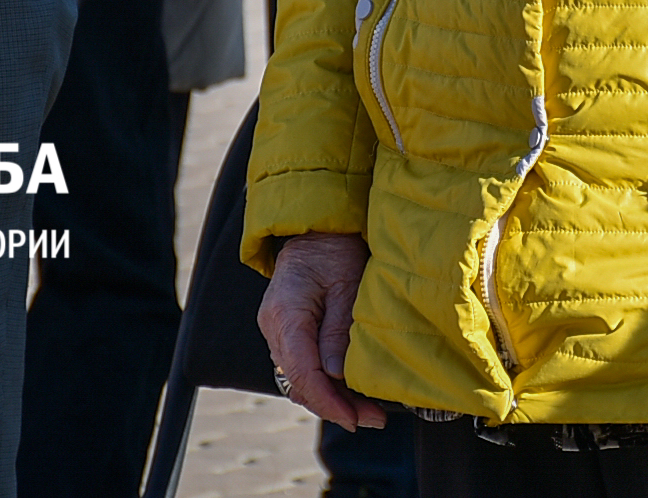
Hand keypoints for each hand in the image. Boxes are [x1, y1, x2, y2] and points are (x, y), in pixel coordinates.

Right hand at [261, 232, 384, 431]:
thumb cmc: (335, 249)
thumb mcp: (345, 285)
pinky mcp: (288, 332)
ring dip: (332, 398)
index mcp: (285, 314)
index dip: (328, 401)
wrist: (317, 228)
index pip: (303, 371)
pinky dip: (325, 383)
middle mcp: (274, 327)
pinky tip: (349, 392)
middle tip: (373, 418)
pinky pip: (302, 367)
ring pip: (301, 379)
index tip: (354, 417)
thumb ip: (338, 330)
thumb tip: (337, 373)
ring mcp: (277, 331)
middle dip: (335, 406)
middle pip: (300, 382)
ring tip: (368, 411)